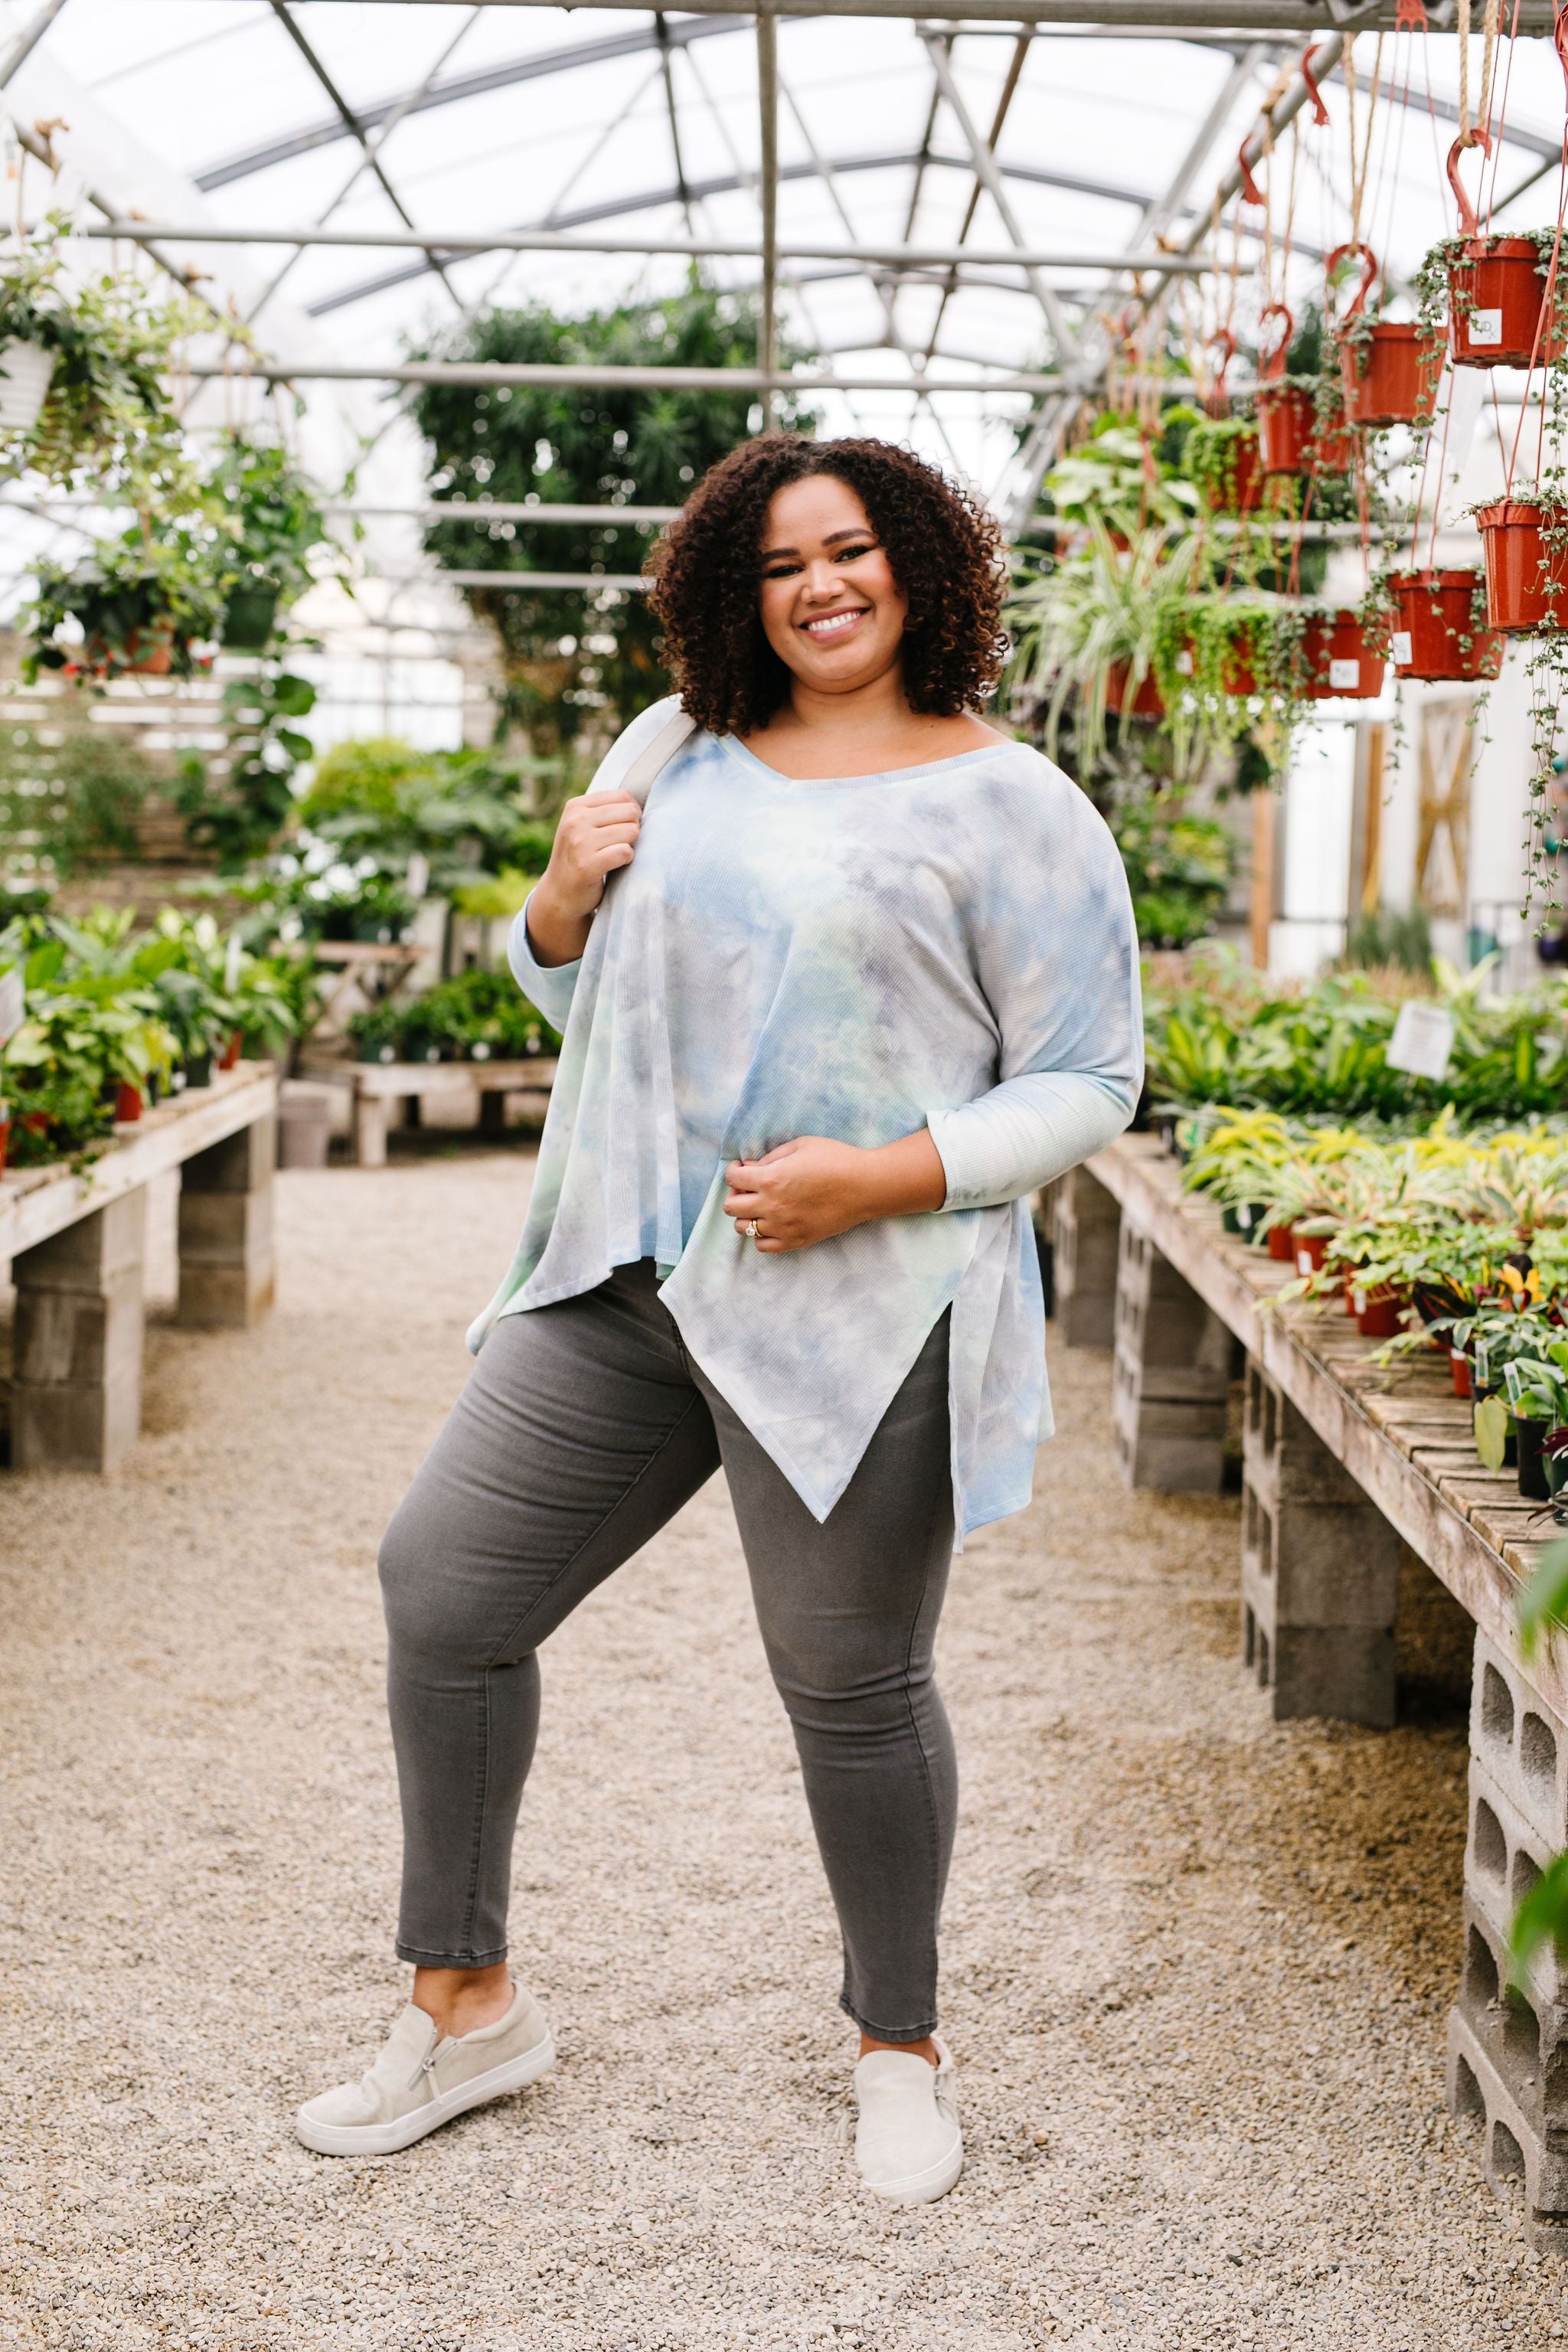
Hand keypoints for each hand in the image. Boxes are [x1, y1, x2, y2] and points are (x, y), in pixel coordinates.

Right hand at [525, 789, 641, 966]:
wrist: (559, 893)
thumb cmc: (579, 857)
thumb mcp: (581, 826)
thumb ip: (604, 811)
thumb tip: (638, 805)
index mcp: (575, 806)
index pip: (623, 796)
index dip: (633, 813)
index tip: (624, 829)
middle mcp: (575, 821)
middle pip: (630, 812)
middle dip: (633, 829)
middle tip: (621, 844)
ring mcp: (580, 843)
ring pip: (631, 832)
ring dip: (630, 846)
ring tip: (615, 855)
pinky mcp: (588, 865)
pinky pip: (626, 852)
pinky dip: (627, 860)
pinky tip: (615, 866)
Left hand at [723, 1130, 946, 1253]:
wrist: (865, 1186)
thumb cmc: (836, 1159)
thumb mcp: (800, 1146)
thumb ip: (771, 1157)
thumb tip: (751, 1167)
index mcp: (770, 1179)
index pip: (732, 1179)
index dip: (733, 1171)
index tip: (741, 1169)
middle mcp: (771, 1205)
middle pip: (730, 1207)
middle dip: (735, 1194)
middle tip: (748, 1188)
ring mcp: (782, 1226)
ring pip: (743, 1228)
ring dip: (746, 1215)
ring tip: (760, 1206)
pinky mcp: (796, 1240)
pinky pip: (763, 1246)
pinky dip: (761, 1235)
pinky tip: (772, 1223)